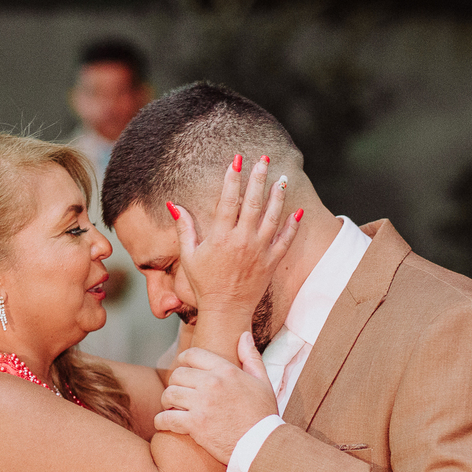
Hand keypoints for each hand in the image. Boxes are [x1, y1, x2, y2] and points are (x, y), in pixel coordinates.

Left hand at [155, 332, 276, 463]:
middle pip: (177, 375)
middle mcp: (212, 383)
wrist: (261, 444)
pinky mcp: (195, 425)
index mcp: (226, 371)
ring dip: (166, 402)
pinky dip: (161, 421)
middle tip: (177, 393)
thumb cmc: (263, 415)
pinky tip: (163, 423)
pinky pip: (167, 418)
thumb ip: (251, 357)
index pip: (193, 355)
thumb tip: (244, 337)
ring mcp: (202, 404)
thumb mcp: (263, 382)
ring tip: (170, 408)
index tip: (181, 369)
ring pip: (169, 394)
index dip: (183, 361)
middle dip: (174, 384)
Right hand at [170, 155, 300, 316]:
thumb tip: (173, 204)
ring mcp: (259, 252)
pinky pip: (285, 241)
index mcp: (220, 237)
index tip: (237, 160)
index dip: (233, 178)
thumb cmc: (204, 284)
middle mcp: (242, 241)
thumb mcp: (189, 256)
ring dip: (278, 195)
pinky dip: (292, 226)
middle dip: (258, 178)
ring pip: (272, 217)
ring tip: (281, 177)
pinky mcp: (271, 262)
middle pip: (253, 203)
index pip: (228, 200)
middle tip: (264, 159)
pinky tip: (297, 211)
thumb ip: (184, 228)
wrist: (226, 312)